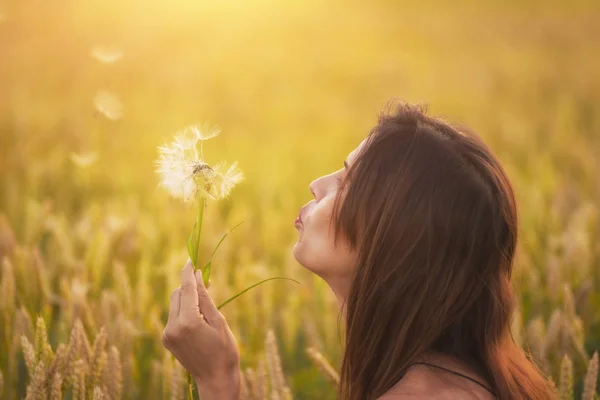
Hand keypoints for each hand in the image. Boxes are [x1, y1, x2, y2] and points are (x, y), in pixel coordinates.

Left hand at [162, 260, 240, 399]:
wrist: (215, 378)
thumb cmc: (224, 350)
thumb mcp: (219, 321)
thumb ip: (205, 297)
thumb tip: (196, 276)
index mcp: (188, 322)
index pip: (186, 289)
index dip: (188, 273)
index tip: (189, 259)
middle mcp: (173, 327)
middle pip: (178, 294)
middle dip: (189, 286)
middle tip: (206, 283)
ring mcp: (168, 334)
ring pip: (174, 303)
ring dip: (187, 298)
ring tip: (205, 305)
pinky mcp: (166, 339)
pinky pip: (174, 315)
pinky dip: (183, 310)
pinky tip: (198, 317)